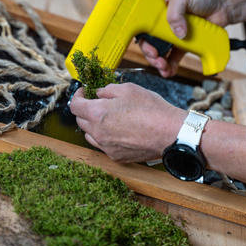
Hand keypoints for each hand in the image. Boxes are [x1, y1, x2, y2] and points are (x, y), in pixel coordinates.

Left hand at [69, 83, 185, 162]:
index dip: (77, 96)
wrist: (170, 133)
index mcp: (97, 114)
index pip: (75, 106)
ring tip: (108, 118)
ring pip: (90, 135)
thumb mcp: (129, 89)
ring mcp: (106, 147)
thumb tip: (100, 93)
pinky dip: (105, 138)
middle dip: (86, 110)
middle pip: (81, 121)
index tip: (84, 92)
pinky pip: (103, 146)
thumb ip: (108, 90)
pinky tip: (118, 131)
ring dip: (94, 125)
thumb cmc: (151, 109)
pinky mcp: (116, 157)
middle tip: (98, 103)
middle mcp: (98, 133)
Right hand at [140, 0, 227, 77]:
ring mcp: (176, 35)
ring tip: (165, 69)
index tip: (152, 50)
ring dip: (161, 63)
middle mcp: (165, 25)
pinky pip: (175, 57)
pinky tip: (171, 71)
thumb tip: (177, 33)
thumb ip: (175, 12)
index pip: (146, 29)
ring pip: (163, 53)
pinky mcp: (186, 44)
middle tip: (159, 61)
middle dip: (153, 56)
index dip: (146, 42)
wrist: (224, 4)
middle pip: (152, 44)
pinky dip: (172, 66)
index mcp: (160, 12)